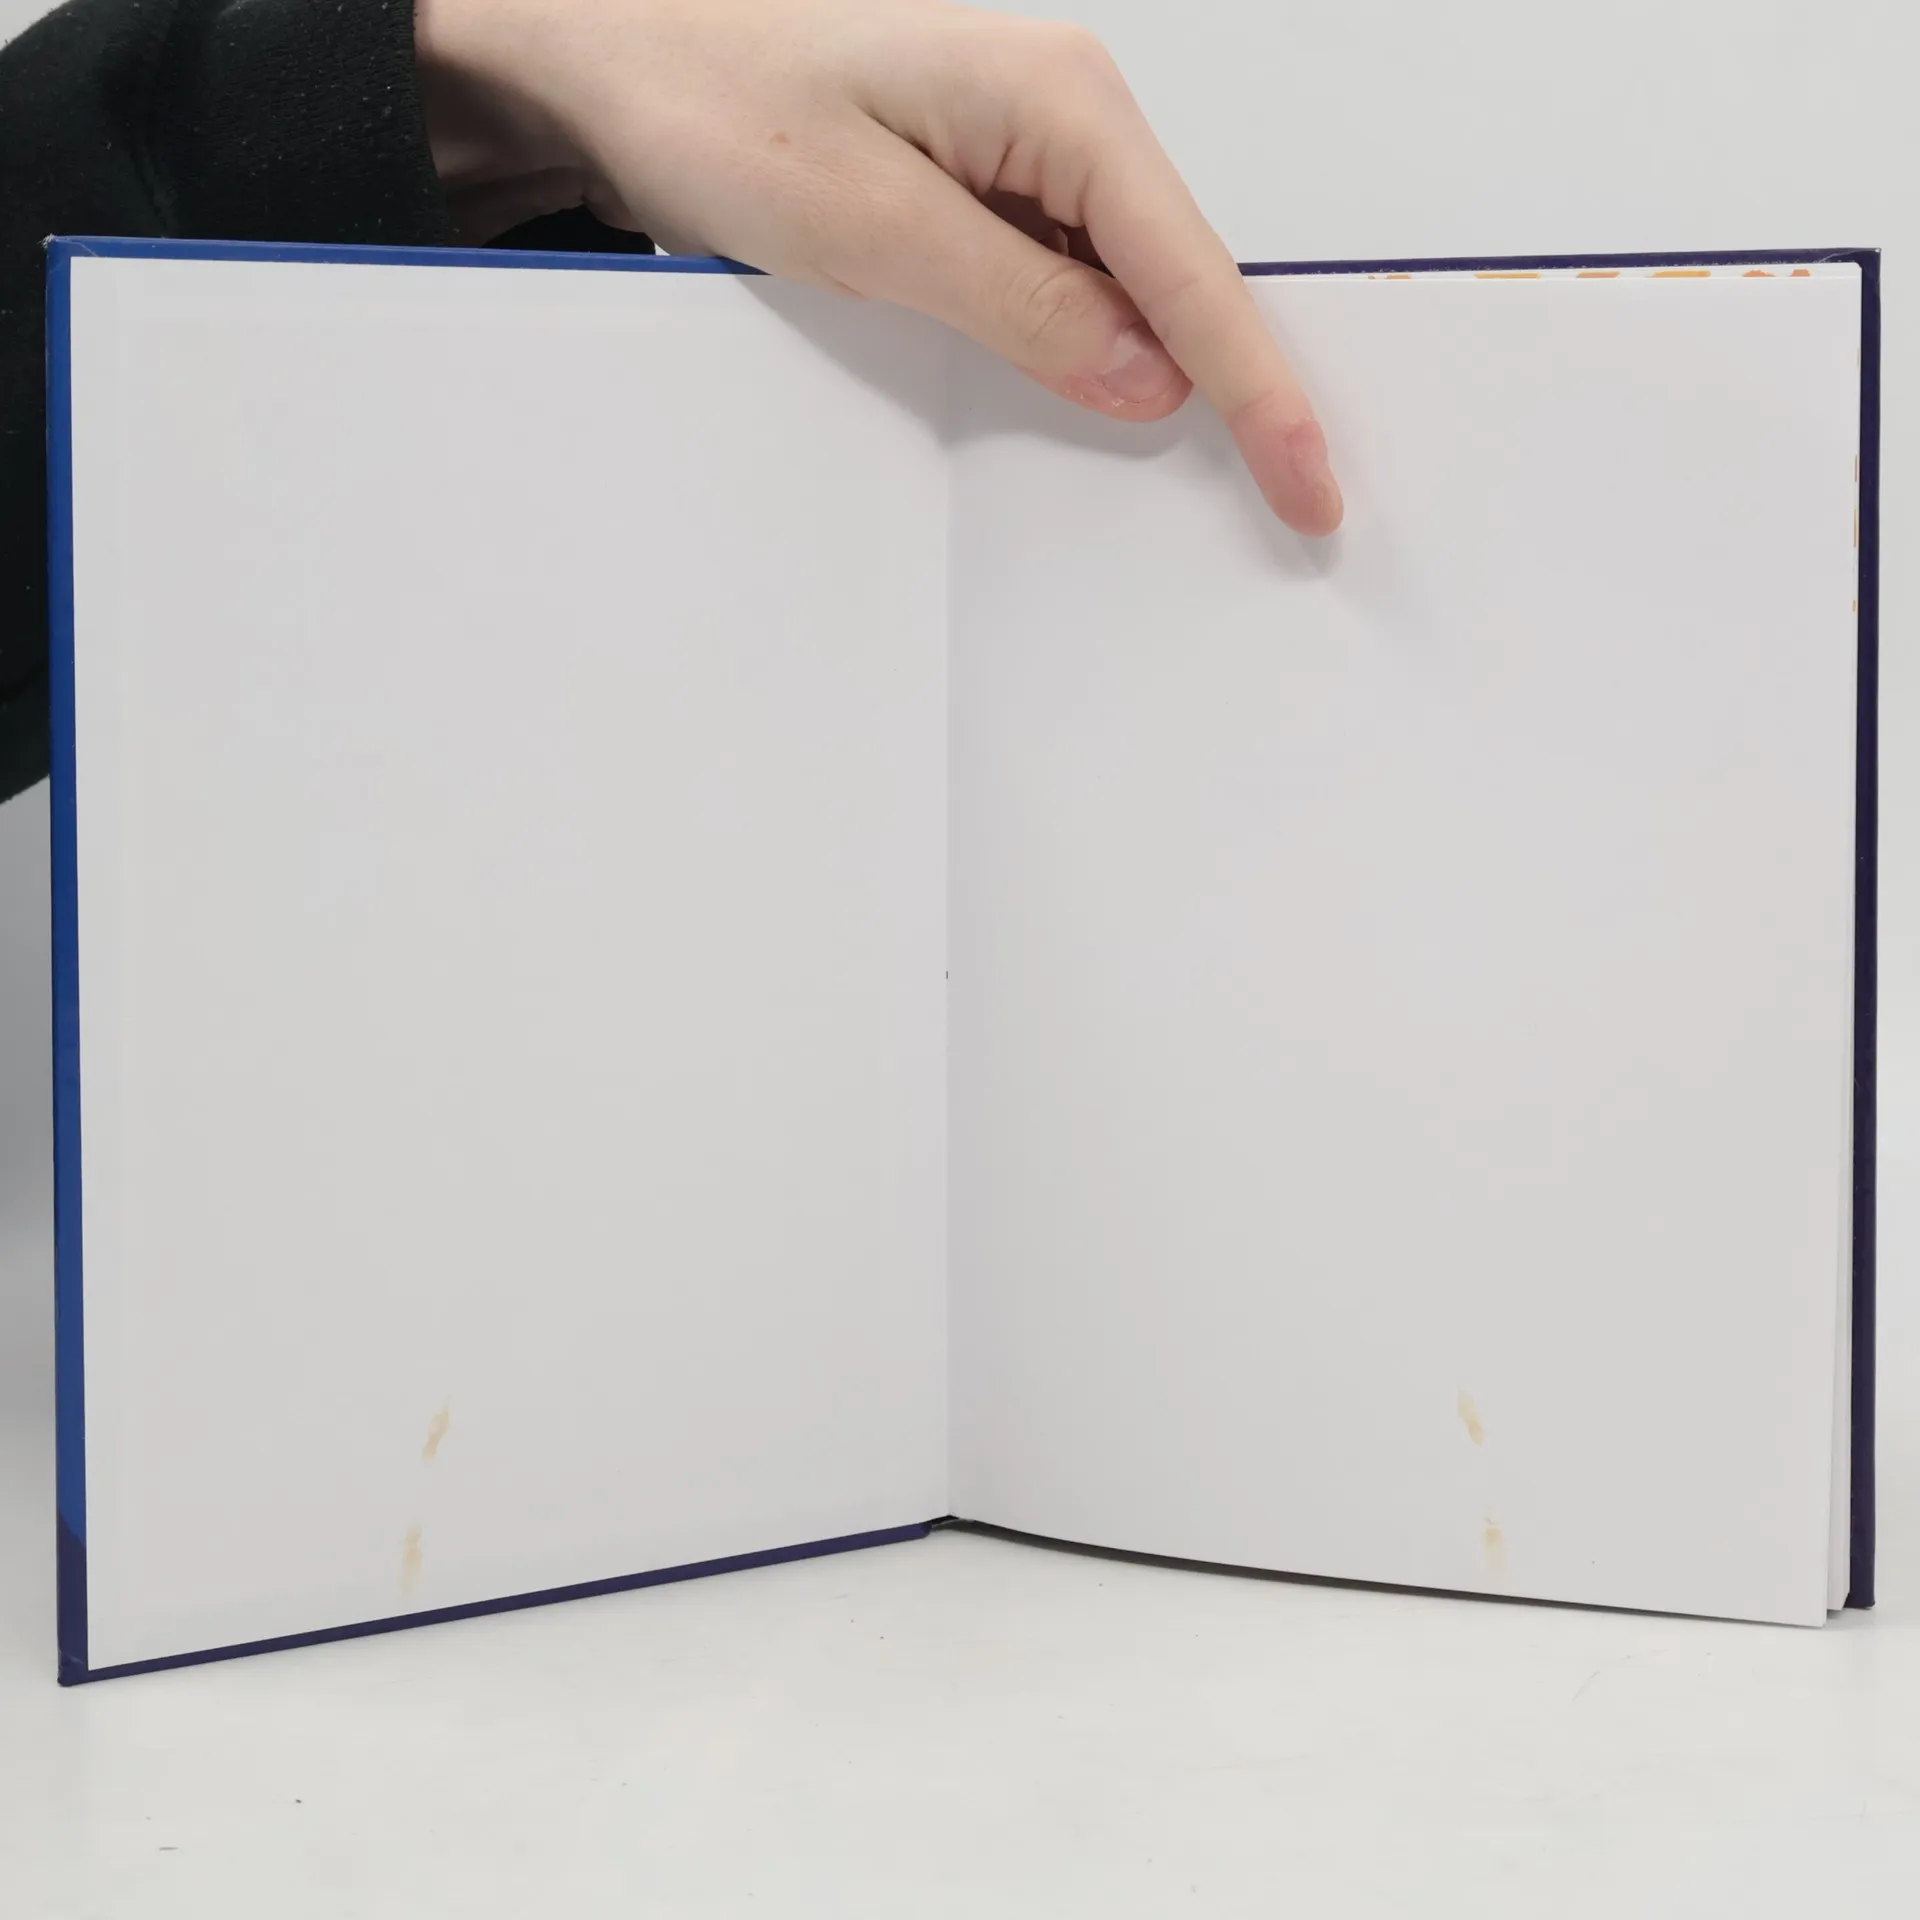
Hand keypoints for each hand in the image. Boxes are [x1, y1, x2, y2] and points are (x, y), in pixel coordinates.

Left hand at [414, 0, 1342, 534]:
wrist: (606, 57)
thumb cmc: (709, 101)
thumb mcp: (870, 226)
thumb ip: (1020, 305)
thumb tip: (1146, 380)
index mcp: (1058, 100)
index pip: (1193, 272)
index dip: (1262, 392)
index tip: (1311, 486)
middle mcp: (1064, 113)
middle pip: (1187, 278)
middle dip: (1241, 391)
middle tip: (1297, 501)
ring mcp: (1028, 149)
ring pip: (1133, 287)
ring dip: (1160, 379)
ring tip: (1228, 475)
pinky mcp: (987, 186)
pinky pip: (1071, 282)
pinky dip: (1091, 352)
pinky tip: (1100, 408)